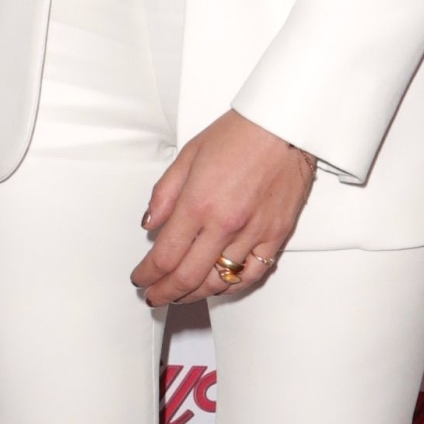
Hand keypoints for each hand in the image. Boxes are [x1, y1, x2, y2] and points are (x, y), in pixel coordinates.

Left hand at [131, 111, 313, 305]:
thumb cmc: (238, 135)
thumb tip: (150, 223)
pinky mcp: (276, 237)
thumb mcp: (188, 154)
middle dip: (165, 291)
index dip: (148, 274)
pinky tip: (218, 286)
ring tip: (180, 294)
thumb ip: (165, 193)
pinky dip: (232, 286)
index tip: (140, 278)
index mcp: (198, 202)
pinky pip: (252, 275)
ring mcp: (253, 234)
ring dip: (195, 294)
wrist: (282, 127)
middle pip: (188, 276)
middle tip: (154, 295)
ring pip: (219, 281)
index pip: (165, 254)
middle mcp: (225, 224)